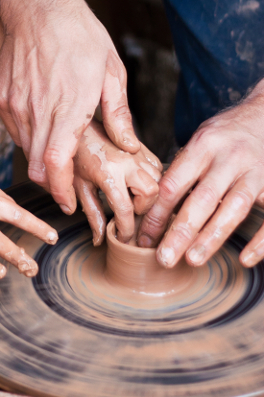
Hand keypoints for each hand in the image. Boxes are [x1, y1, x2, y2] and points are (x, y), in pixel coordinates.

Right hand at [0, 0, 139, 213]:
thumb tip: (129, 147)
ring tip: (58, 149)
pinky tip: (42, 126)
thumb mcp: (111, 71)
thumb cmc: (78, 35)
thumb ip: (119, 115)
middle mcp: (38, 109)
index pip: (58, 163)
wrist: (38, 8)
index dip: (61, 189)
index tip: (68, 203)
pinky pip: (14, 131)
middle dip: (52, 184)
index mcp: (69, 105)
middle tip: (66, 187)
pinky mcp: (2, 98)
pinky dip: (28, 138)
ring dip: (42, 159)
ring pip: (26, 150)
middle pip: (37, 166)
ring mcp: (16, 104)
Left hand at [74, 121, 161, 245]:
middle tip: (129, 213)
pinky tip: (137, 184)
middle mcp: (127, 162)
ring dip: (149, 195)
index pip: (125, 209)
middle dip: (143, 208)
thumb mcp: (79, 187)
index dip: (126, 229)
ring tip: (133, 199)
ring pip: (159, 180)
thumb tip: (99, 239)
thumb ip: (92, 214)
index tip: (123, 238)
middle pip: (151, 194)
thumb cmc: (74, 156)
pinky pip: (158, 168)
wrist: (78, 127)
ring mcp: (137, 153)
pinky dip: (152, 180)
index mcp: (108, 173)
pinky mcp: (142, 147)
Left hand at [137, 80, 263, 267]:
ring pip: (233, 207)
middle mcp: (229, 157)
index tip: (143, 239)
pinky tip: (245, 259)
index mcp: (203, 146)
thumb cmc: (225, 136)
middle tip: (164, 258)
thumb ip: (181, 172)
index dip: (156, 214)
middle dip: (180, 231)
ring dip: (212, 237)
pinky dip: (261, 241)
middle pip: (202, 198)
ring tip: (192, 260)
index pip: (173, 184)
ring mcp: (257, 170)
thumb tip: (150, 210)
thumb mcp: (200, 142)